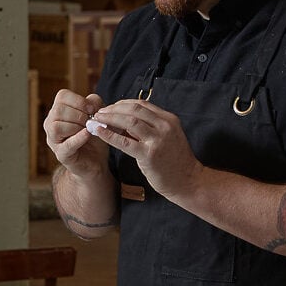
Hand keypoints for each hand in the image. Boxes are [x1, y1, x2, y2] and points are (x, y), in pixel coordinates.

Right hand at [43, 89, 106, 175]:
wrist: (96, 160)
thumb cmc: (93, 135)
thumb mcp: (97, 115)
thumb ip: (94, 104)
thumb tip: (90, 102)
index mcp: (58, 111)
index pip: (62, 96)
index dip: (78, 100)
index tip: (91, 109)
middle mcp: (51, 124)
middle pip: (58, 110)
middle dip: (78, 114)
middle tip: (90, 121)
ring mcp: (53, 140)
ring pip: (56, 127)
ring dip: (76, 126)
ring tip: (88, 129)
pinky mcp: (61, 154)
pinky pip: (67, 144)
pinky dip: (79, 138)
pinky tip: (88, 134)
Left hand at [88, 100, 202, 203]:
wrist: (188, 181)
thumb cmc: (174, 161)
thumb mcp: (167, 137)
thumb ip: (150, 127)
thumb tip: (124, 120)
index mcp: (169, 119)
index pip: (142, 105)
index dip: (123, 104)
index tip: (110, 107)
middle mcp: (165, 126)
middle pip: (134, 110)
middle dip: (114, 109)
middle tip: (99, 112)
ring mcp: (158, 140)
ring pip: (129, 122)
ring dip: (110, 118)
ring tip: (97, 119)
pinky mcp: (150, 155)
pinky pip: (125, 142)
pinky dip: (109, 135)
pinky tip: (99, 131)